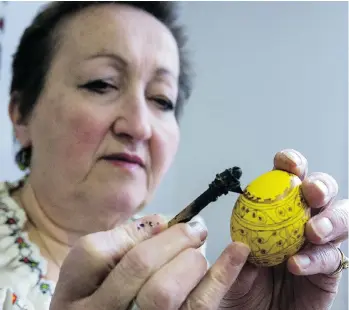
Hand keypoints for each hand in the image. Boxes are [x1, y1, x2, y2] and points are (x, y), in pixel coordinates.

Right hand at [50, 213, 249, 309]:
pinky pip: (199, 307)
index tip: (161, 224)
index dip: (133, 232)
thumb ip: (122, 243)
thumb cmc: (104, 298)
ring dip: (191, 260)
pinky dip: (222, 275)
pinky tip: (238, 252)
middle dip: (173, 239)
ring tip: (199, 250)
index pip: (94, 251)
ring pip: (165, 292)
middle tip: (194, 229)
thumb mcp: (97, 274)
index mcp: (74, 293)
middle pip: (138, 266)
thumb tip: (164, 222)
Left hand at [219, 149, 347, 309]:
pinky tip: (297, 265)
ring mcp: (317, 245)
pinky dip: (317, 259)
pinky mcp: (329, 271)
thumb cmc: (236, 291)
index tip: (286, 165)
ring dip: (331, 220)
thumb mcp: (225, 265)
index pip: (286, 179)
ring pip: (340, 219)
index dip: (291, 165)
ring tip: (312, 231)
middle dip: (320, 186)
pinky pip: (332, 259)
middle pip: (321, 191)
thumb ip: (231, 247)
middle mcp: (299, 222)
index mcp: (274, 212)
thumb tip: (228, 233)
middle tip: (311, 193)